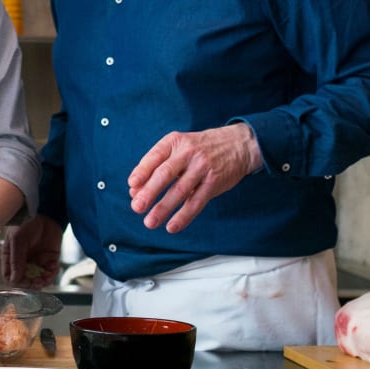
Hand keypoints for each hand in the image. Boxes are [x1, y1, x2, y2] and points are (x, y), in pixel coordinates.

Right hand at [1, 214, 62, 288]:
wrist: (46, 212)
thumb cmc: (27, 222)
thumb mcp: (17, 240)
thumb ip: (16, 260)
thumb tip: (15, 279)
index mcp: (11, 257)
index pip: (10, 277)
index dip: (16, 282)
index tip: (24, 282)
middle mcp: (23, 262)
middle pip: (25, 281)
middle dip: (31, 284)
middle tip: (37, 281)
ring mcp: (37, 261)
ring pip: (38, 280)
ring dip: (43, 281)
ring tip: (45, 277)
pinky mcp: (49, 260)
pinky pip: (50, 273)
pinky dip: (52, 274)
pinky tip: (52, 269)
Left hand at [128, 122, 259, 233]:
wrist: (237, 145)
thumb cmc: (199, 149)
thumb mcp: (178, 148)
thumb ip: (156, 166)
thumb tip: (134, 190)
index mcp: (174, 141)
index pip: (154, 156)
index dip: (142, 171)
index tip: (132, 186)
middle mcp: (188, 152)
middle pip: (165, 174)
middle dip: (149, 192)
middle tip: (137, 207)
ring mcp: (202, 167)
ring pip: (180, 190)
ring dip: (163, 208)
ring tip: (150, 222)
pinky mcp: (214, 182)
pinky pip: (196, 202)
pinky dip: (183, 216)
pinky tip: (172, 226)